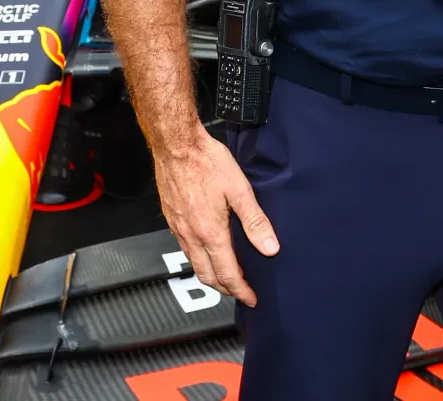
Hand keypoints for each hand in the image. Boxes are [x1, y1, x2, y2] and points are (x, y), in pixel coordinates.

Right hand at [153, 132, 278, 305]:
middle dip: (226, 289)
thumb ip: (256, 222)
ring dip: (212, 277)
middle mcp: (191, 235)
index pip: (228, 274)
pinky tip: (208, 251)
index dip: (241, 290)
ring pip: (195, 265)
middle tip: (241, 292)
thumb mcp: (240, 190)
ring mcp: (178, 229)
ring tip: (227, 277)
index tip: (252, 298)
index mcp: (210, 232)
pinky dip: (199, 260)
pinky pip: (185, 250)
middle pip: (208, 277)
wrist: (176, 145)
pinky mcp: (172, 220)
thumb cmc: (207, 162)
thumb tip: (270, 247)